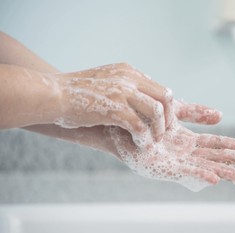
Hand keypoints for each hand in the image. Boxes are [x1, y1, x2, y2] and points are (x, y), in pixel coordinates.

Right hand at [54, 63, 173, 144]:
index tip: (162, 123)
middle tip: (163, 133)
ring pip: (157, 111)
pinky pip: (140, 126)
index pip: (159, 88)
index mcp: (128, 72)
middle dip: (169, 118)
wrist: (52, 94)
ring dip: (159, 129)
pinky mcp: (114, 108)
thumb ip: (123, 87)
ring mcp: (123, 92)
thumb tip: (138, 103)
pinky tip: (141, 145)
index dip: (165, 108)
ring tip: (153, 141)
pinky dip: (145, 138)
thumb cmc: (75, 93)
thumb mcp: (105, 81)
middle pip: (165, 97)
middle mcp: (129, 78)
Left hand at [107, 119, 234, 191]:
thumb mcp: (174, 111)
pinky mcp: (160, 166)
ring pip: (204, 167)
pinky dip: (200, 175)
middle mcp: (182, 153)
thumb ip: (197, 113)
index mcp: (187, 141)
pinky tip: (214, 178)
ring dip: (224, 172)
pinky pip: (183, 171)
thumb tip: (221, 115)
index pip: (217, 144)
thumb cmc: (141, 115)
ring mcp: (172, 161)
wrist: (116, 117)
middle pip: (215, 157)